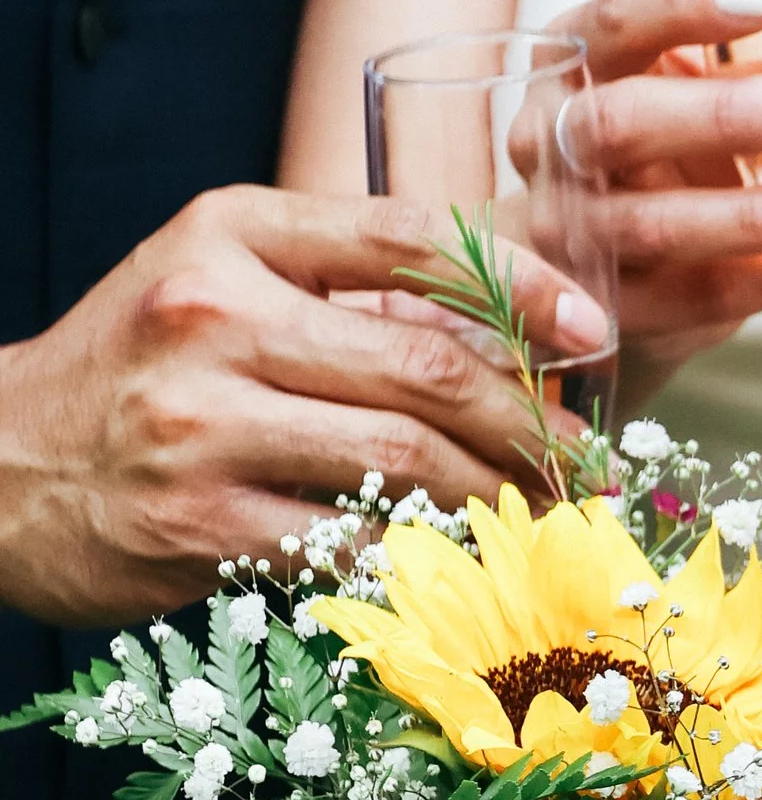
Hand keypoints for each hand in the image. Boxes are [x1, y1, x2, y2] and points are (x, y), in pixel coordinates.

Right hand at [0, 187, 604, 627]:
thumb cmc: (133, 372)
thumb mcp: (215, 283)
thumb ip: (335, 290)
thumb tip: (502, 336)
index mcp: (230, 235)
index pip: (408, 238)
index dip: (519, 284)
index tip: (589, 327)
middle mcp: (214, 316)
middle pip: (426, 368)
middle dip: (530, 424)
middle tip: (584, 461)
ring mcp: (202, 425)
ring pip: (403, 462)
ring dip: (494, 497)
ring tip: (542, 514)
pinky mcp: (199, 526)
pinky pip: (350, 544)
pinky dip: (422, 558)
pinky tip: (464, 564)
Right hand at [543, 0, 761, 392]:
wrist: (592, 277)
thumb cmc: (674, 156)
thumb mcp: (736, 94)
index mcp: (582, 58)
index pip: (620, 13)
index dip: (686, 2)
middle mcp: (551, 137)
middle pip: (621, 120)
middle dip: (724, 114)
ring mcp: (570, 230)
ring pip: (649, 222)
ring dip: (754, 214)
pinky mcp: (604, 310)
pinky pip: (682, 299)